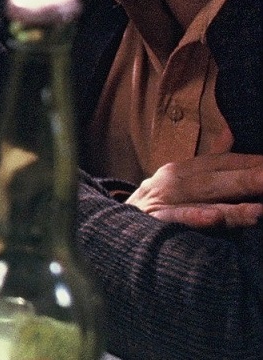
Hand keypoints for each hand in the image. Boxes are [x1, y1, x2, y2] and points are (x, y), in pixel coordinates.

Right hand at [125, 153, 262, 227]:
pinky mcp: (150, 222)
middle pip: (216, 178)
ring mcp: (161, 200)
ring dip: (232, 205)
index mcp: (182, 169)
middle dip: (249, 179)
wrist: (112, 227)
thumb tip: (230, 131)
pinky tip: (214, 217)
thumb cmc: (158, 205)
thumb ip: (211, 160)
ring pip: (200, 199)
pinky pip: (175, 219)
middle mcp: (171, 180)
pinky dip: (193, 217)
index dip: (252, 163)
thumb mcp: (181, 180)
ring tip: (259, 210)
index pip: (223, 161)